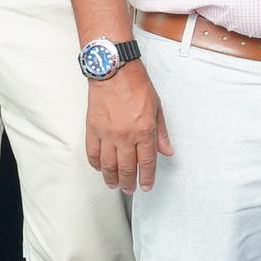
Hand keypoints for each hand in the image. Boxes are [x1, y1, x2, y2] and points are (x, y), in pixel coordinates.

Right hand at [84, 59, 170, 192]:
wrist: (114, 71)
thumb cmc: (136, 85)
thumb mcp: (157, 108)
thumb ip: (161, 133)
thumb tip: (167, 151)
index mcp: (144, 131)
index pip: (147, 162)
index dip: (146, 178)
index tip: (145, 186)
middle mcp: (126, 136)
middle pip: (126, 168)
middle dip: (128, 183)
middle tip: (129, 190)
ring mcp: (107, 134)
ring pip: (108, 165)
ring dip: (111, 178)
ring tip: (113, 185)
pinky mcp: (93, 129)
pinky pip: (93, 153)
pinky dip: (96, 164)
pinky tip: (100, 168)